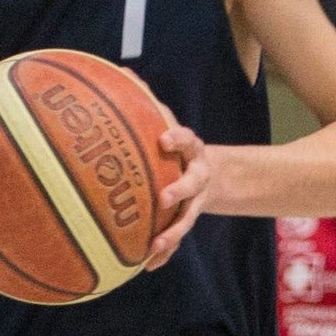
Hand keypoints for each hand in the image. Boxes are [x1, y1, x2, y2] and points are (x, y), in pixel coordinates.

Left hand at [149, 98, 209, 269]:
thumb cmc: (175, 145)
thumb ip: (147, 101)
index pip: (188, 141)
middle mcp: (197, 176)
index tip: (165, 139)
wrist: (212, 174)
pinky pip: (176, 239)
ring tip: (154, 245)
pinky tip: (147, 266)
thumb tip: (123, 70)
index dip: (178, 138)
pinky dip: (164, 253)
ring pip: (187, 218)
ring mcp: (195, 201)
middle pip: (193, 184)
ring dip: (172, 232)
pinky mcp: (187, 219)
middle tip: (165, 197)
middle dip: (180, 191)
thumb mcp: (166, 121)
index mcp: (191, 150)